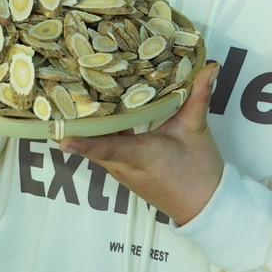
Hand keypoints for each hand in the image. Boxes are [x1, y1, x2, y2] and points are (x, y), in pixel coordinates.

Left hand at [61, 62, 223, 225]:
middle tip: (63, 93)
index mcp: (142, 155)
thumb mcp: (196, 128)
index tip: (63, 138)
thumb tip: (208, 66)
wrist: (204, 205)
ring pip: (98, 144)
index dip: (85, 143)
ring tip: (76, 94)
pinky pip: (106, 148)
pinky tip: (101, 111)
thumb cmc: (198, 172)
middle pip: (93, 142)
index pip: (108, 148)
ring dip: (88, 125)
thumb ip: (198, 94)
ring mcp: (123, 169)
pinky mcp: (125, 169)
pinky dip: (101, 131)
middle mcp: (125, 165)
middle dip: (78, 121)